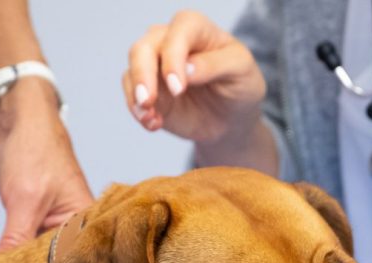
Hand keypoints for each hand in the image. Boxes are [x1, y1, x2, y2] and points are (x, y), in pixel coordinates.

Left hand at [0, 78, 93, 250]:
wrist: (17, 120)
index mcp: (88, 223)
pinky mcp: (35, 226)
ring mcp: (55, 228)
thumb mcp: (25, 198)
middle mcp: (76, 230)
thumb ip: (16, 239)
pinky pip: (26, 250)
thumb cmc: (34, 149)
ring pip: (39, 260)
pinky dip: (13, 259)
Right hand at [123, 11, 265, 143]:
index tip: (177, 87)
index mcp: (197, 28)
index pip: (179, 30)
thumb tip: (185, 69)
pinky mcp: (147, 89)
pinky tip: (153, 124)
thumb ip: (214, 66)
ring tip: (151, 119)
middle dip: (143, 75)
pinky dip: (137, 111)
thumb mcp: (240, 71)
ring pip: (132, 69)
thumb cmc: (239, 85)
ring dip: (136, 96)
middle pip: (144, 47)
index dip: (174, 56)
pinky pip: (131, 95)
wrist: (231, 117)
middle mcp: (170, 41)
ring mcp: (155, 65)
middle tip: (148, 102)